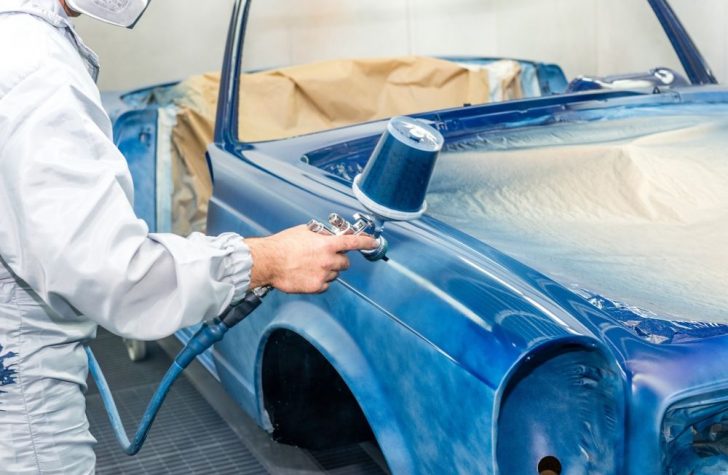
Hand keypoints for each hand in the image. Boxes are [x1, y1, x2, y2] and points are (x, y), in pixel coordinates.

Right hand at [245, 225, 376, 293]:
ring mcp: (323, 275)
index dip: (366, 242)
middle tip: (326, 257)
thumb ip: (321, 235)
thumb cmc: (283, 245)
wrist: (268, 262)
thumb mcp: (304, 232)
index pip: (353, 243)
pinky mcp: (316, 287)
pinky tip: (308, 275)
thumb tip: (330, 235)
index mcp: (327, 244)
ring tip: (311, 266)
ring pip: (335, 274)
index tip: (373, 243)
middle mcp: (328, 260)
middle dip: (339, 260)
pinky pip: (326, 285)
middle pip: (345, 262)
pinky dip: (321, 281)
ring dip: (329, 270)